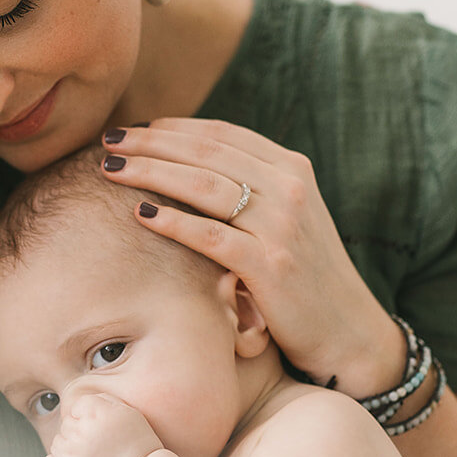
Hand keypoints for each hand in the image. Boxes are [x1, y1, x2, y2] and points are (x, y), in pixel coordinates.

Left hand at [44, 393, 163, 456]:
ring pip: (58, 442)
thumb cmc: (138, 446)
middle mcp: (82, 432)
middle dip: (80, 431)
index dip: (89, 416)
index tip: (102, 427)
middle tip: (99, 444)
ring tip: (91, 456)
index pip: (78, 406)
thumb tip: (84, 403)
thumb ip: (103, 401)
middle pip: (67, 423)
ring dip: (70, 447)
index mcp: (97, 414)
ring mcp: (71, 455)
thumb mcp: (128, 413)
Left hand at [101, 119, 403, 395]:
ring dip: (150, 173)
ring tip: (111, 169)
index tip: (134, 129)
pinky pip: (211, 235)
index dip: (172, 127)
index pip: (221, 134)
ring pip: (202, 185)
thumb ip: (250, 187)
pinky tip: (140, 215)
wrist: (347, 329)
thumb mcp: (286, 217)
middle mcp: (289, 188)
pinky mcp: (270, 265)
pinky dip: (173, 221)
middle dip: (150, 142)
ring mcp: (281, 226)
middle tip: (109, 139)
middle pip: (205, 152)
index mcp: (291, 169)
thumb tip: (187, 164)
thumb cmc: (304, 274)